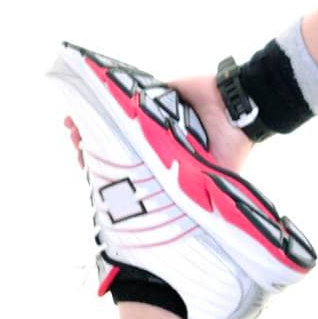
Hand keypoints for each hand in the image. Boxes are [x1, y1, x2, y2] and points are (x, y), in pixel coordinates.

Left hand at [63, 72, 255, 176]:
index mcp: (167, 160)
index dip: (108, 168)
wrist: (245, 107)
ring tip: (73, 123)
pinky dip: (110, 94)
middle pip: (118, 141)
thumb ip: (200, 194)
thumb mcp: (215, 177)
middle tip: (75, 143)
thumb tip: (191, 226)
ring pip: (118, 117)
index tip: (88, 167)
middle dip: (93, 143)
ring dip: (95, 119)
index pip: (130, 166)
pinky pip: (130, 93)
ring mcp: (156, 115)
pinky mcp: (159, 94)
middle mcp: (158, 139)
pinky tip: (90, 97)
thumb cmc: (232, 145)